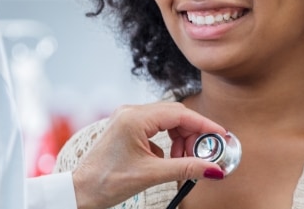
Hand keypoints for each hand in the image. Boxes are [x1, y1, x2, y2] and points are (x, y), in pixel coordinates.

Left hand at [71, 101, 226, 208]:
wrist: (81, 191)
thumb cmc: (107, 182)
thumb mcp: (151, 175)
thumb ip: (185, 168)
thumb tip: (213, 169)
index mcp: (135, 118)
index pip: (180, 114)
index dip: (204, 124)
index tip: (221, 135)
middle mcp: (131, 112)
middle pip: (175, 115)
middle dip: (193, 134)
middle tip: (206, 153)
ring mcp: (127, 119)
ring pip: (166, 121)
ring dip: (180, 139)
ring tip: (185, 160)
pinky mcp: (127, 128)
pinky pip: (156, 129)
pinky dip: (168, 143)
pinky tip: (168, 161)